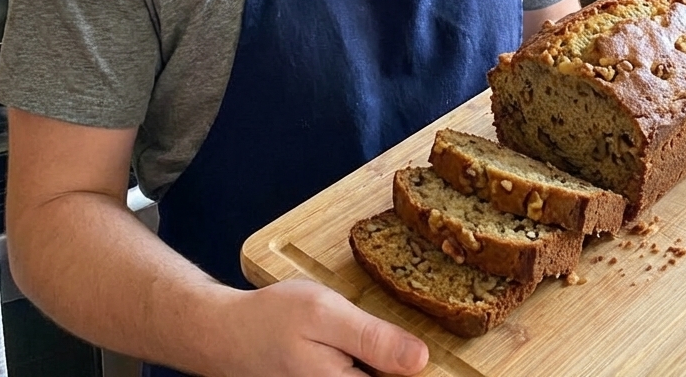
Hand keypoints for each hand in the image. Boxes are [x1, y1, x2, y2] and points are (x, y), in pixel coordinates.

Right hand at [215, 279, 427, 376]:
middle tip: (415, 345)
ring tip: (391, 344)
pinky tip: (372, 349)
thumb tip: (421, 359)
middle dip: (404, 363)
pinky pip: (363, 376)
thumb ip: (372, 338)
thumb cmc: (271, 320)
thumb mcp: (324, 314)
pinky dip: (372, 365)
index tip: (458, 365)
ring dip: (389, 364)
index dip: (425, 368)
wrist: (228, 334)